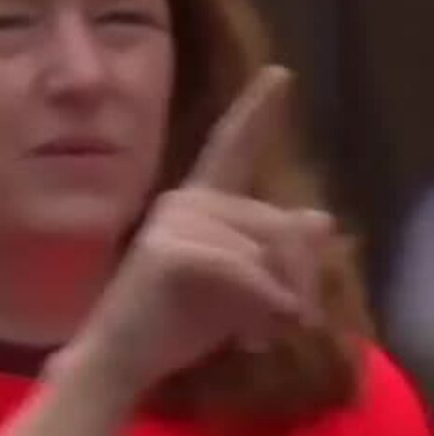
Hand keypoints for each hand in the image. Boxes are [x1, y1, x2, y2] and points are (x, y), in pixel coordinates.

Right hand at [71, 66, 332, 397]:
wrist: (117, 360)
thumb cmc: (171, 325)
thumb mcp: (238, 284)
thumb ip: (272, 251)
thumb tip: (319, 218)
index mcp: (195, 204)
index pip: (230, 149)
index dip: (255, 112)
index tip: (280, 74)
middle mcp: (183, 201)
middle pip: (279, 223)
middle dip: (301, 276)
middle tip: (298, 322)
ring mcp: (173, 222)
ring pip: (267, 249)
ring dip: (281, 299)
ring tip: (263, 335)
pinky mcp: (170, 250)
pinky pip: (244, 270)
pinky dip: (263, 304)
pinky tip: (253, 339)